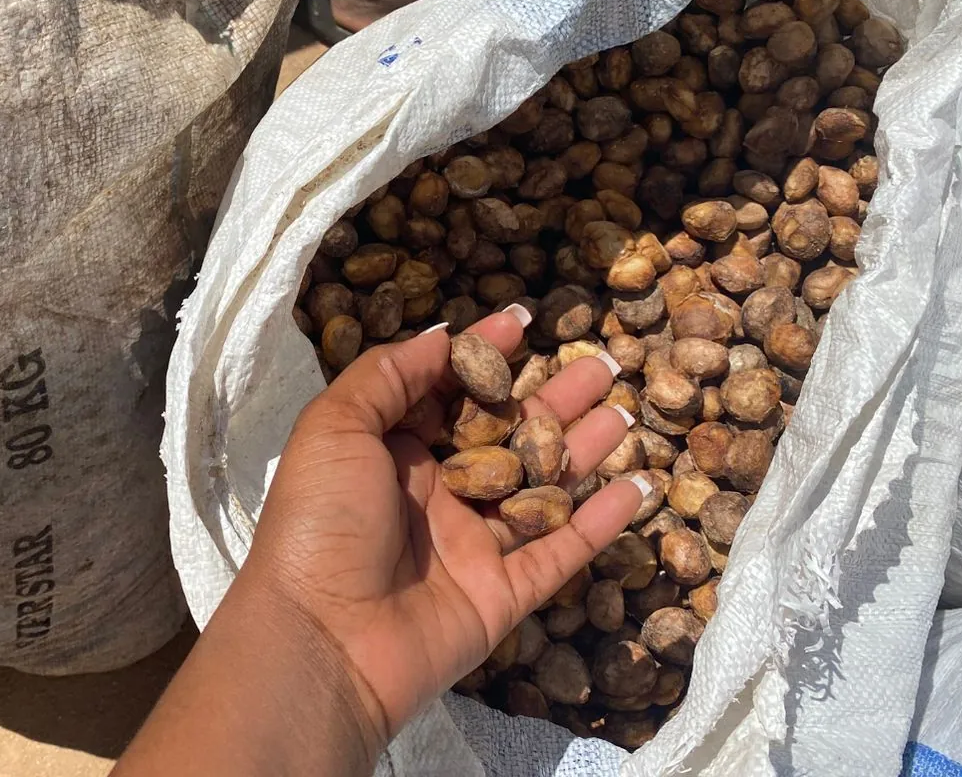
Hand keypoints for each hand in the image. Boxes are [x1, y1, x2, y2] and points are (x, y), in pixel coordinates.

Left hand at [240, 309, 642, 751]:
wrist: (323, 639)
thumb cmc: (321, 521)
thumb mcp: (335, 427)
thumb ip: (388, 376)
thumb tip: (444, 334)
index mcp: (391, 450)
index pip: (449, 392)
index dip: (485, 356)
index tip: (526, 320)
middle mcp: (435, 492)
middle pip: (506, 434)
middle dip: (552, 397)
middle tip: (602, 363)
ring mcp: (472, 544)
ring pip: (541, 487)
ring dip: (583, 450)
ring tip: (625, 409)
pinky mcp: (503, 594)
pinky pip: (561, 552)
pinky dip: (600, 522)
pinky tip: (640, 485)